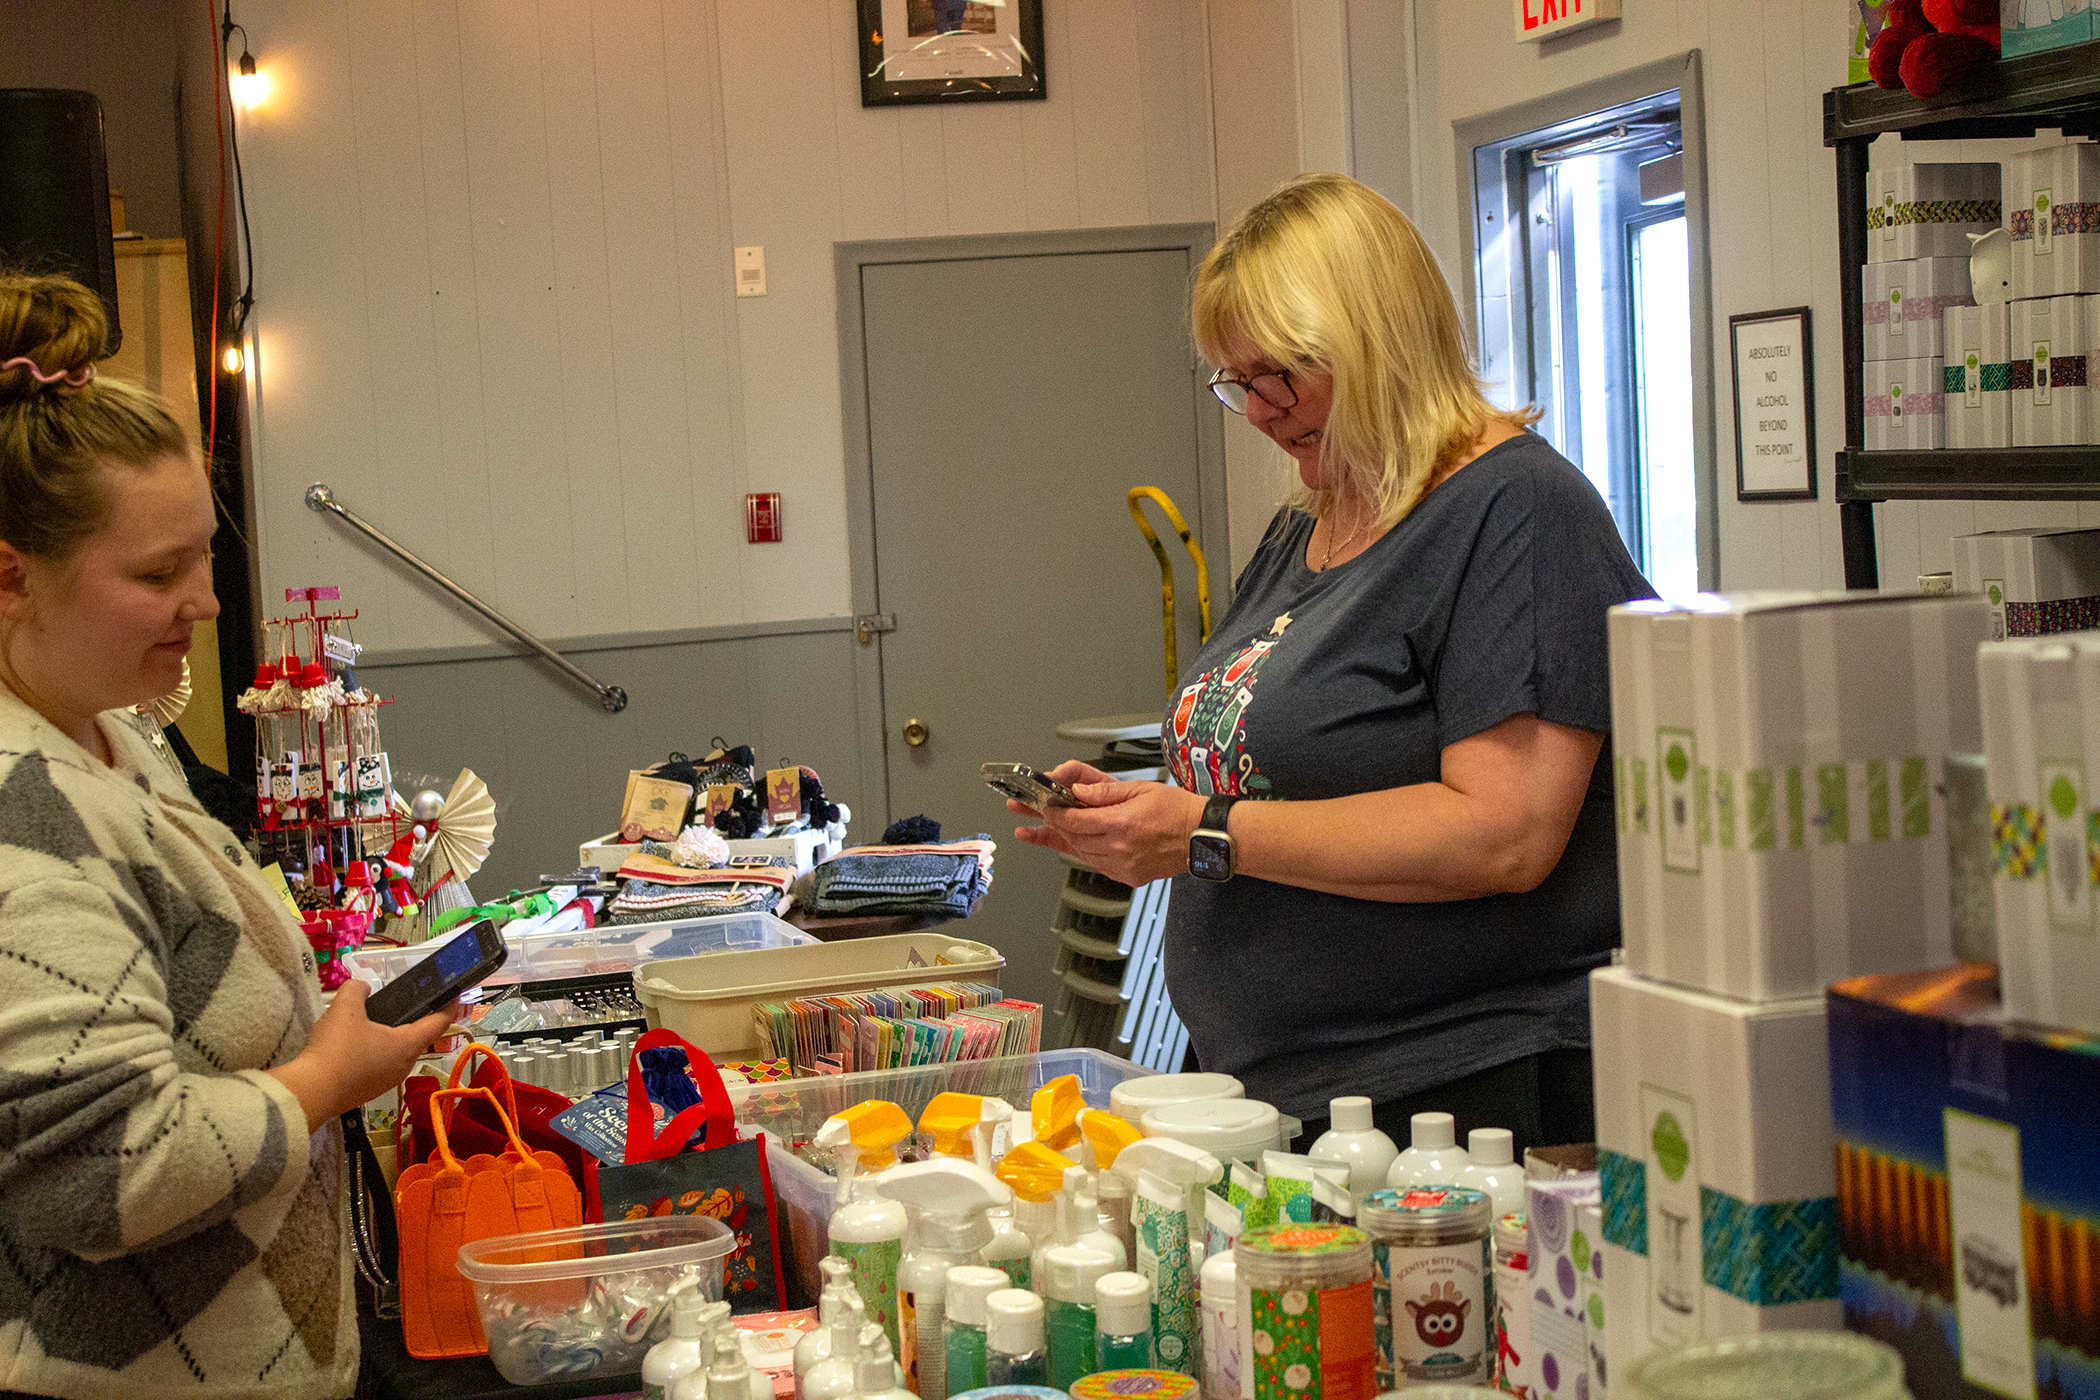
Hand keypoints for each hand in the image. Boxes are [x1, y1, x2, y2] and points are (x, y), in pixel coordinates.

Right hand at [269, 978, 458, 1133]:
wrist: (311, 1091)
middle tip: (401, 1003)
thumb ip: (357, 989)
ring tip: (371, 1022)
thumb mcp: (345, 1007)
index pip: (439, 1023)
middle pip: (417, 1038)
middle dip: (413, 1020)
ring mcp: (387, 1082)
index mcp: (407, 1044)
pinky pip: (379, 1067)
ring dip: (390, 1038)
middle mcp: (404, 1065)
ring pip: (397, 1054)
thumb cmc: (337, 1048)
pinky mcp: (369, 1092)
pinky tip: (353, 1046)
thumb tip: (361, 988)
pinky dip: (374, 1053)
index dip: (448, 1006)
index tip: (452, 994)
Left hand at [1009, 761, 1207, 887]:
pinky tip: (1080, 843)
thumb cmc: (1177, 810)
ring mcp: (1124, 866)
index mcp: (1121, 824)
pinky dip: (1086, 853)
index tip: (1044, 807)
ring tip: (1047, 830)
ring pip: (1082, 854)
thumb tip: (1077, 792)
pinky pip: (1098, 865)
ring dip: (1067, 841)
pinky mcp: (1129, 877)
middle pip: (1074, 839)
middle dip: (1054, 827)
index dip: (1054, 814)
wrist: (1202, 837)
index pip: (1074, 821)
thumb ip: (1105, 791)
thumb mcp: (1140, 789)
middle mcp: (1119, 848)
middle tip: (1036, 817)